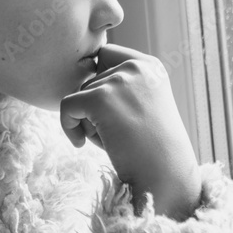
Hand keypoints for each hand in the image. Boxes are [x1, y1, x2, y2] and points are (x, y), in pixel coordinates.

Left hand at [59, 43, 200, 218]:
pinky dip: (68, 127)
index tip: (108, 110)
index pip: (106, 55)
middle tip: (117, 134)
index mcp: (150, 66)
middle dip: (95, 109)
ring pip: (79, 95)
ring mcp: (119, 81)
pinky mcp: (100, 99)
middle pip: (90, 79)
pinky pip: (66, 106)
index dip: (98, 82)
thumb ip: (119, 87)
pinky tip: (80, 144)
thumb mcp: (143, 105)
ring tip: (113, 140)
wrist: (165, 177)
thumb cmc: (152, 149)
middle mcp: (136, 67)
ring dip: (88, 120)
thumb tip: (82, 72)